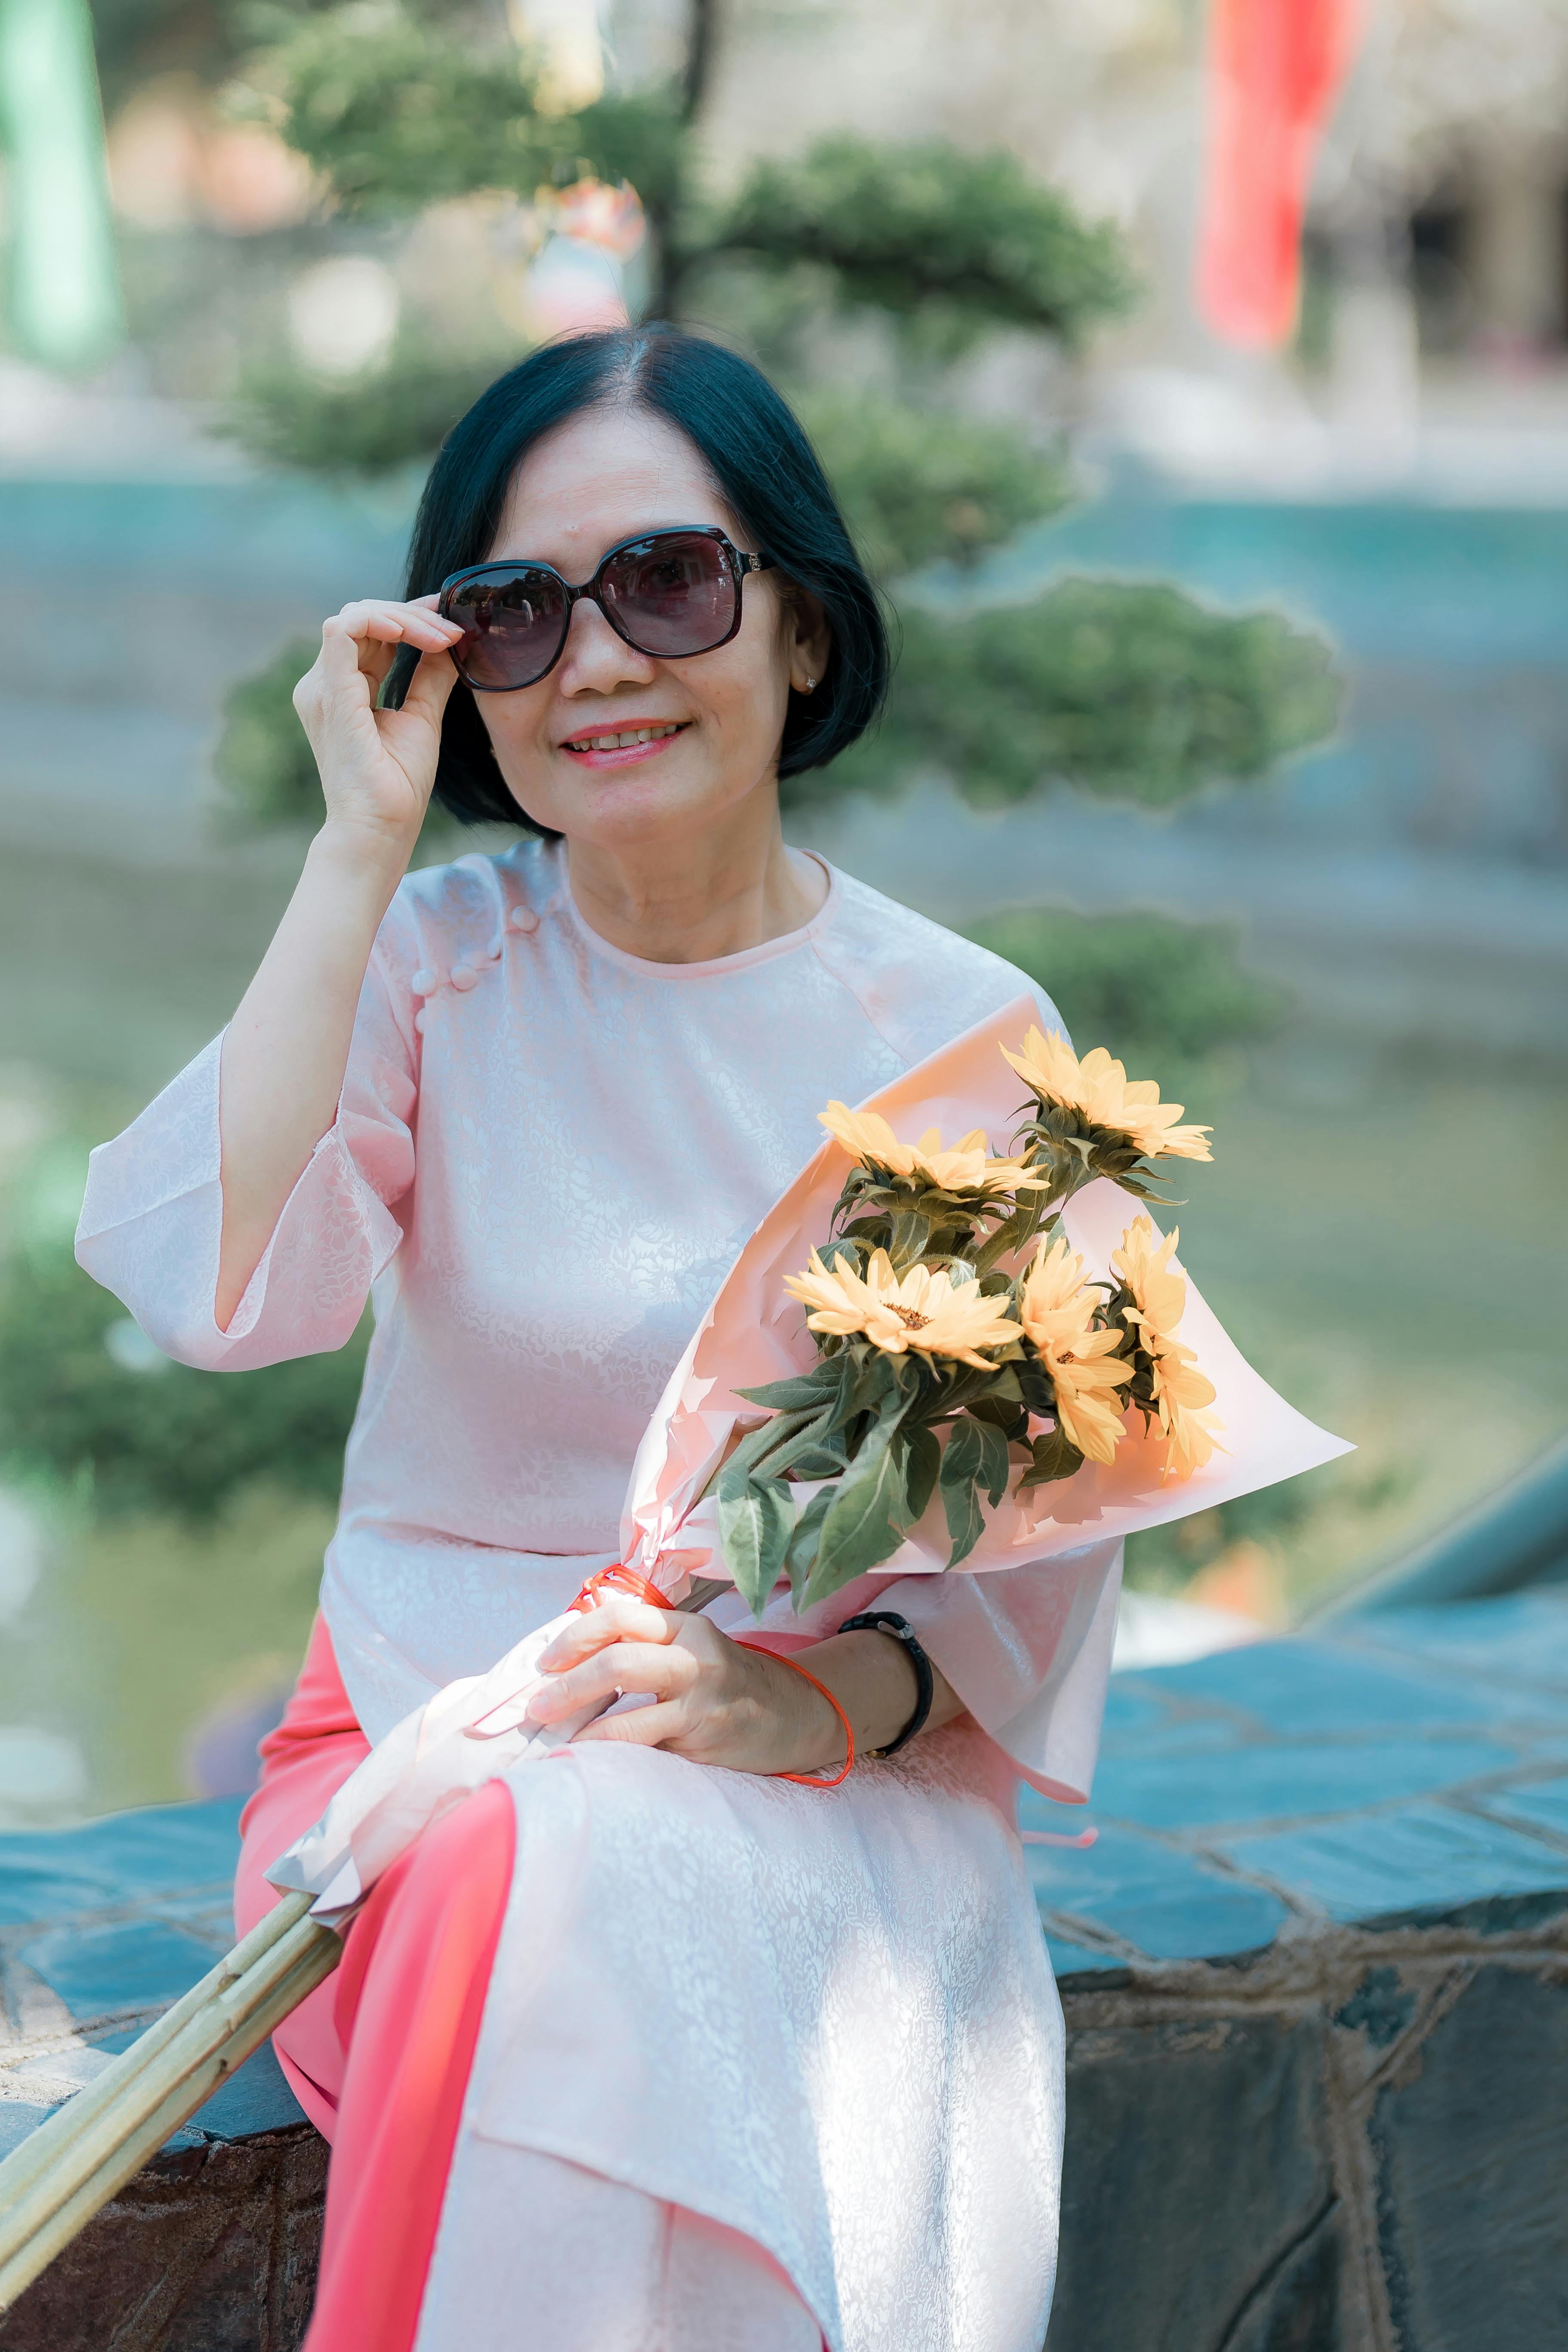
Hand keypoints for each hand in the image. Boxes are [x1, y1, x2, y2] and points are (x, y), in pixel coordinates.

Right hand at [291, 594, 466, 852]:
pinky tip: (410, 632)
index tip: (451, 623)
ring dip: (404, 618)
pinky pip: (342, 631)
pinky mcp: (329, 694)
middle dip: (413, 615)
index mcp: (342, 689)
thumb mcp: (422, 717)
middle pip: (363, 618)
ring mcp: (321, 688)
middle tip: (454, 631)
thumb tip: (451, 644)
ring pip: (354, 617)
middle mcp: (324, 684)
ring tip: (443, 636)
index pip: (370, 632)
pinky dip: (378, 621)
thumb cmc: (398, 787)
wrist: (381, 829)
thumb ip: (430, 677)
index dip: (410, 618)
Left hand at [525, 1600, 846, 1776]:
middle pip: (618, 1663)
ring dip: (581, 1732)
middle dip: (567, 1686)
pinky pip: (645, 1755)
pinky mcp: (703, 1749)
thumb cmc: (731, 1680)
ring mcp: (701, 1708)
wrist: (797, 1715)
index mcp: (688, 1628)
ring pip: (627, 1721)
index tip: (546, 1662)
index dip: (575, 1638)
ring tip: (555, 1738)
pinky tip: (590, 1761)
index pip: (620, 1618)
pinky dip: (611, 1759)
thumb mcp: (694, 1646)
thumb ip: (645, 1642)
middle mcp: (696, 1661)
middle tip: (536, 1705)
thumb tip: (571, 1656)